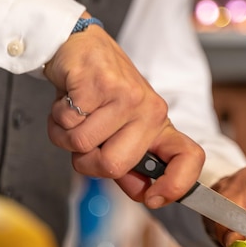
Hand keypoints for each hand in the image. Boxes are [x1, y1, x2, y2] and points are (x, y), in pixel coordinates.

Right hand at [43, 16, 204, 207]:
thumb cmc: (98, 93)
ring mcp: (126, 96)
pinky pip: (67, 122)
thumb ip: (129, 165)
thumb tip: (144, 194)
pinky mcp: (100, 83)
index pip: (189, 157)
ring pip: (82, 144)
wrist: (81, 48)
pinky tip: (67, 100)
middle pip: (113, 165)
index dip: (177, 185)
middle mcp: (150, 110)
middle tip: (84, 139)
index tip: (153, 198)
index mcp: (159, 125)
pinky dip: (57, 118)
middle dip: (85, 161)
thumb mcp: (119, 130)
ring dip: (65, 135)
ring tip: (73, 115)